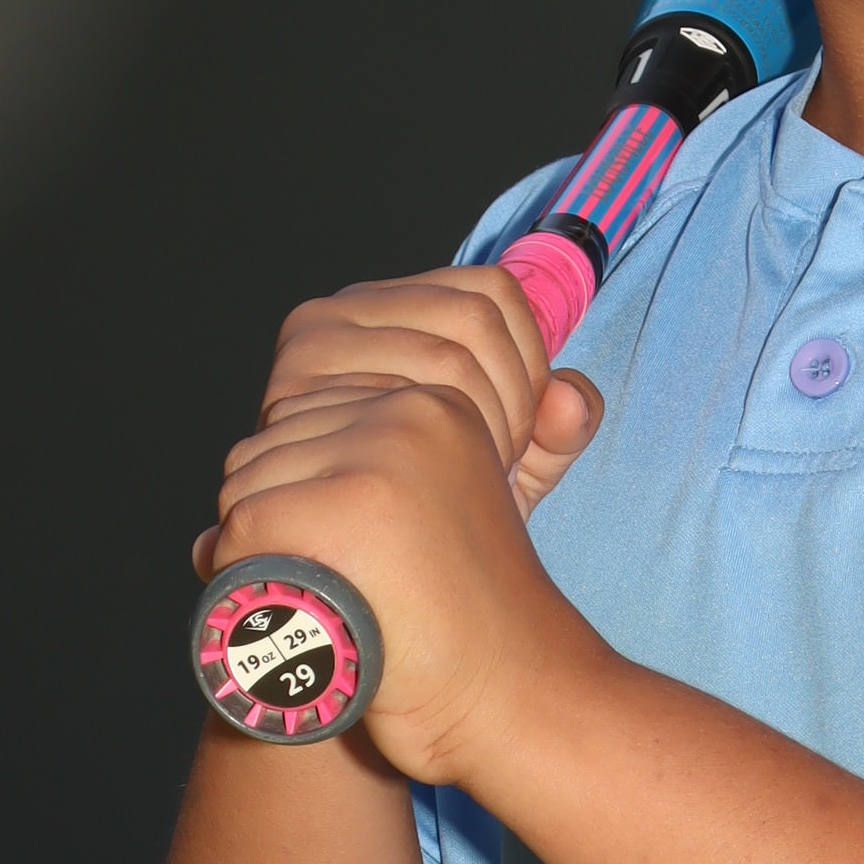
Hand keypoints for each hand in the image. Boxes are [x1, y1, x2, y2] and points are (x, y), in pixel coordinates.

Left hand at [195, 263, 603, 786]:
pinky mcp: (349, 501)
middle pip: (267, 445)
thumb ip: (373, 482)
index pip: (303, 420)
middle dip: (277, 521)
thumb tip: (252, 497)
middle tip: (339, 586)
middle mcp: (411, 413)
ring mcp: (381, 453)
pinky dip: (246, 578)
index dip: (304, 499)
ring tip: (326, 599)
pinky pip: (242, 526)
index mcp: (438, 405)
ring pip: (246, 483)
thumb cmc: (470, 630)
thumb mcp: (444, 523)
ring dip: (260, 552)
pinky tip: (302, 612)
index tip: (361, 558)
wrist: (514, 697)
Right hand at [254, 260, 596, 513]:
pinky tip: (429, 487)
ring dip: (481, 428)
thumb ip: (562, 427)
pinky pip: (400, 398)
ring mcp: (313, 343)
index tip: (526, 431)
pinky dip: (436, 447)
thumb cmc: (436, 506)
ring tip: (469, 479)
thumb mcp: (517, 461)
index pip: (494, 290)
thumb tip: (571, 398)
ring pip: (447, 357)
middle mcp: (346, 307)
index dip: (530, 360)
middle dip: (512, 399)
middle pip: (476, 317)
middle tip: (501, 465)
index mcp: (396, 303)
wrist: (356, 573)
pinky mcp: (292, 390)